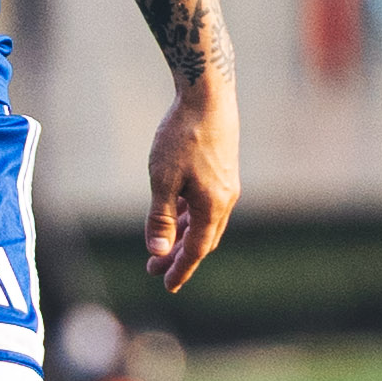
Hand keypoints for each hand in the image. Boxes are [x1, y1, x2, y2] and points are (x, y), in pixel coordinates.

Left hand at [142, 67, 240, 293]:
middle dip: (180, 257)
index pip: (196, 250)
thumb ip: (160, 218)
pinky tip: (174, 214)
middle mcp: (225, 199)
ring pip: (205, 222)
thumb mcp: (162, 179)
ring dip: (183, 236)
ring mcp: (226, 185)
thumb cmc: (182, 136)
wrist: (208, 95)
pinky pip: (206, 205)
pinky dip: (190, 216)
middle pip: (203, 240)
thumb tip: (158, 252)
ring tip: (162, 246)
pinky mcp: (222, 171)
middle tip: (155, 270)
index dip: (181, 269)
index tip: (167, 286)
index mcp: (212, 206)